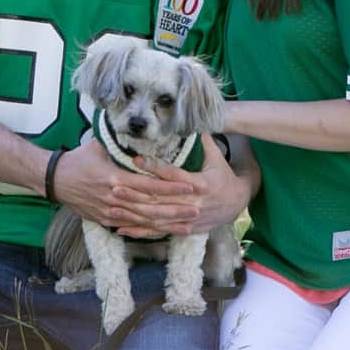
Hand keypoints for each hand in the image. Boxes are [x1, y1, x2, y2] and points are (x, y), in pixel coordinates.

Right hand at [52, 135, 200, 233]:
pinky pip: (131, 228)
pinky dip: (149, 231)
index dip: (171, 188)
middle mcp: (115, 198)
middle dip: (175, 210)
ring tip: (187, 226)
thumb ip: (122, 143)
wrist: (56, 180)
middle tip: (197, 210)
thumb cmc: (80, 159)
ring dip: (167, 225)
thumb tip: (141, 131)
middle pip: (151, 207)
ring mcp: (111, 212)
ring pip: (144, 221)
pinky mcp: (106, 221)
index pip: (149, 185)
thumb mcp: (100, 146)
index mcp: (115, 178)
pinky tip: (164, 233)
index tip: (190, 188)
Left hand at [120, 136, 248, 237]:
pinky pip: (158, 232)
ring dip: (133, 215)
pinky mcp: (183, 231)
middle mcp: (192, 204)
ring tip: (112, 208)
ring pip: (156, 219)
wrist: (237, 204)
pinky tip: (122, 229)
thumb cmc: (223, 177)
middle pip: (160, 200)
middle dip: (136, 194)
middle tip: (114, 187)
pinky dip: (140, 231)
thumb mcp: (216, 157)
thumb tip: (192, 117)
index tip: (135, 160)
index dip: (154, 168)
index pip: (173, 175)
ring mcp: (187, 220)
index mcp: (200, 184)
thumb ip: (202, 139)